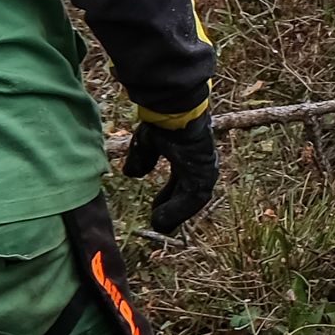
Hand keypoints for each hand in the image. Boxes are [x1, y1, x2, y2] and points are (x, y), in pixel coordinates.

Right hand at [123, 114, 218, 234]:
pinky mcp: (204, 173)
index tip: (155, 208)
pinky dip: (177, 210)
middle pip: (187, 191)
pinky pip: (192, 199)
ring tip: (159, 225)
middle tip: (158, 220)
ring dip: (175, 212)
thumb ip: (140, 158)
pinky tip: (161, 219)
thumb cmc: (163, 121)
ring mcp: (204, 168)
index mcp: (188, 154)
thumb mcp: (146, 143)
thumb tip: (131, 174)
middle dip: (173, 206)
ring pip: (191, 198)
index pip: (181, 181)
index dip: (168, 195)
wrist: (175, 110)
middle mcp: (199, 162)